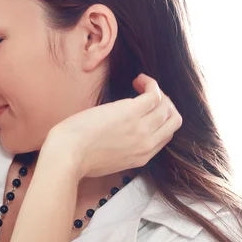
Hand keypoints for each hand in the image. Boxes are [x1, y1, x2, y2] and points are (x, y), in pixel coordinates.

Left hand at [43, 74, 181, 178]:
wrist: (68, 155)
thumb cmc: (78, 157)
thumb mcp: (109, 161)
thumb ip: (122, 150)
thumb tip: (120, 137)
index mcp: (142, 157)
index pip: (165, 136)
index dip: (160, 120)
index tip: (147, 110)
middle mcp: (147, 144)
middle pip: (173, 119)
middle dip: (164, 103)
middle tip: (147, 94)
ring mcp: (142, 128)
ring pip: (166, 105)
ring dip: (156, 90)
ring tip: (139, 84)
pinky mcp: (131, 112)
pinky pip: (154, 93)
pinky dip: (150, 83)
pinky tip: (137, 80)